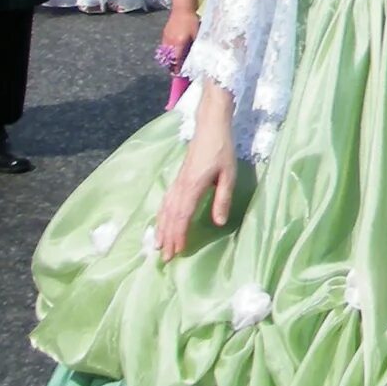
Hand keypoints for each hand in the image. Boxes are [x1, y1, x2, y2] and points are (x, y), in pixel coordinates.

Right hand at [155, 109, 236, 259]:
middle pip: (171, 216)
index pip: (183, 216)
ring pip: (165, 210)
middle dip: (167, 238)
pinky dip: (161, 215)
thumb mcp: (229, 174)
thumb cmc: (222, 149)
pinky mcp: (178, 179)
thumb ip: (222, 198)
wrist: (210, 127)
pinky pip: (165, 201)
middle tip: (164, 258)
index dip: (179, 235)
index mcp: (193, 186)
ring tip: (157, 246)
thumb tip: (218, 222)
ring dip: (161, 229)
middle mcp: (181, 186)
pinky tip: (160, 223)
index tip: (177, 251)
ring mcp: (177, 182)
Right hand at [159, 6, 199, 66]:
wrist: (182, 8)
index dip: (177, 69)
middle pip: (168, 60)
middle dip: (172, 66)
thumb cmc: (192, 21)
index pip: (176, 61)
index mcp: (178, 44)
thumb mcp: (196, 34)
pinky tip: (174, 52)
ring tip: (175, 63)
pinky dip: (168, 52)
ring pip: (165, 54)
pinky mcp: (164, 34)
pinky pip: (164, 47)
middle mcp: (170, 43)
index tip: (179, 75)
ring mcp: (165, 38)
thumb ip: (195, 47)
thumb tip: (197, 57)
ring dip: (169, 60)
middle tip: (177, 71)